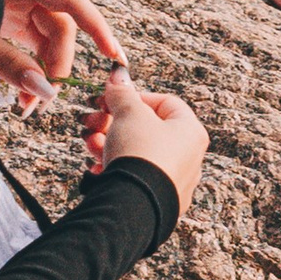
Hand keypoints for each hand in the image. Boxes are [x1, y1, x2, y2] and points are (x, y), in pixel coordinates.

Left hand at [0, 0, 122, 112]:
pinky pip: (33, 43)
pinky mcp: (10, 19)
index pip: (69, 0)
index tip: (113, 53)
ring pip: (48, 40)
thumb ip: (11, 64)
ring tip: (32, 105)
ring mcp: (18, 4)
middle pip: (60, 28)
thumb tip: (45, 92)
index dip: (95, 25)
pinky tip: (26, 94)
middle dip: (59, 65)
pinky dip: (32, 67)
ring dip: (47, 71)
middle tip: (46, 100)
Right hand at [87, 66, 208, 213]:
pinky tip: (97, 166)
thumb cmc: (139, 152)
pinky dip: (117, 167)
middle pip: (147, 129)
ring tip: (90, 143)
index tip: (112, 100)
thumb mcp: (128, 113)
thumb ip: (122, 92)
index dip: (135, 98)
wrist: (134, 205)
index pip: (164, 102)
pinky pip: (136, 176)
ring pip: (138, 153)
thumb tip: (118, 74)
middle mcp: (189, 157)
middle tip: (91, 121)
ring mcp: (175, 182)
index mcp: (190, 131)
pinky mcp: (159, 201)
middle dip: (114, 122)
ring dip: (110, 143)